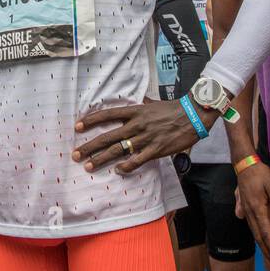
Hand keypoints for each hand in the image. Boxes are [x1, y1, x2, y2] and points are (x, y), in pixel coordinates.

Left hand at [72, 99, 216, 174]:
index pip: (108, 115)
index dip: (91, 120)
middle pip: (108, 136)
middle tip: (76, 154)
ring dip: (102, 158)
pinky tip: (118, 170)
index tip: (77, 126)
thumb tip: (137, 100)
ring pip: (118, 150)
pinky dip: (126, 166)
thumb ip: (142, 104)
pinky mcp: (156, 149)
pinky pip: (137, 160)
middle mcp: (137, 124)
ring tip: (89, 165)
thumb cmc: (173, 109)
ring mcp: (146, 138)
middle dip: (90, 146)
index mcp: (136, 111)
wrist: (193, 115)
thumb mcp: (153, 103)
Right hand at [236, 160, 269, 265]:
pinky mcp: (245, 209)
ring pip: (254, 233)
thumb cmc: (260, 174)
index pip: (266, 233)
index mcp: (257, 208)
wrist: (244, 165)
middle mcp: (250, 213)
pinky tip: (260, 240)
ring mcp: (246, 211)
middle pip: (259, 237)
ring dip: (263, 246)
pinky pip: (251, 226)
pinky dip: (257, 236)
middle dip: (268, 252)